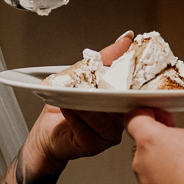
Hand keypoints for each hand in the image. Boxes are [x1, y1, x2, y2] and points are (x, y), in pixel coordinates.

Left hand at [24, 32, 133, 172]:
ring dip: (88, 104)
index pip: (135, 89)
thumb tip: (126, 39)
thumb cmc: (66, 106)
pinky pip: (87, 129)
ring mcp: (109, 134)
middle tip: (100, 78)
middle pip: (122, 104)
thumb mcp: (84, 74)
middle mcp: (120, 119)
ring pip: (104, 119)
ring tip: (76, 94)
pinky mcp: (93, 144)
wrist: (47, 134)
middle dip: (110, 89)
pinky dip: (76, 116)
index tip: (127, 62)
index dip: (133, 75)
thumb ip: (106, 57)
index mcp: (123, 102)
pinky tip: (67, 107)